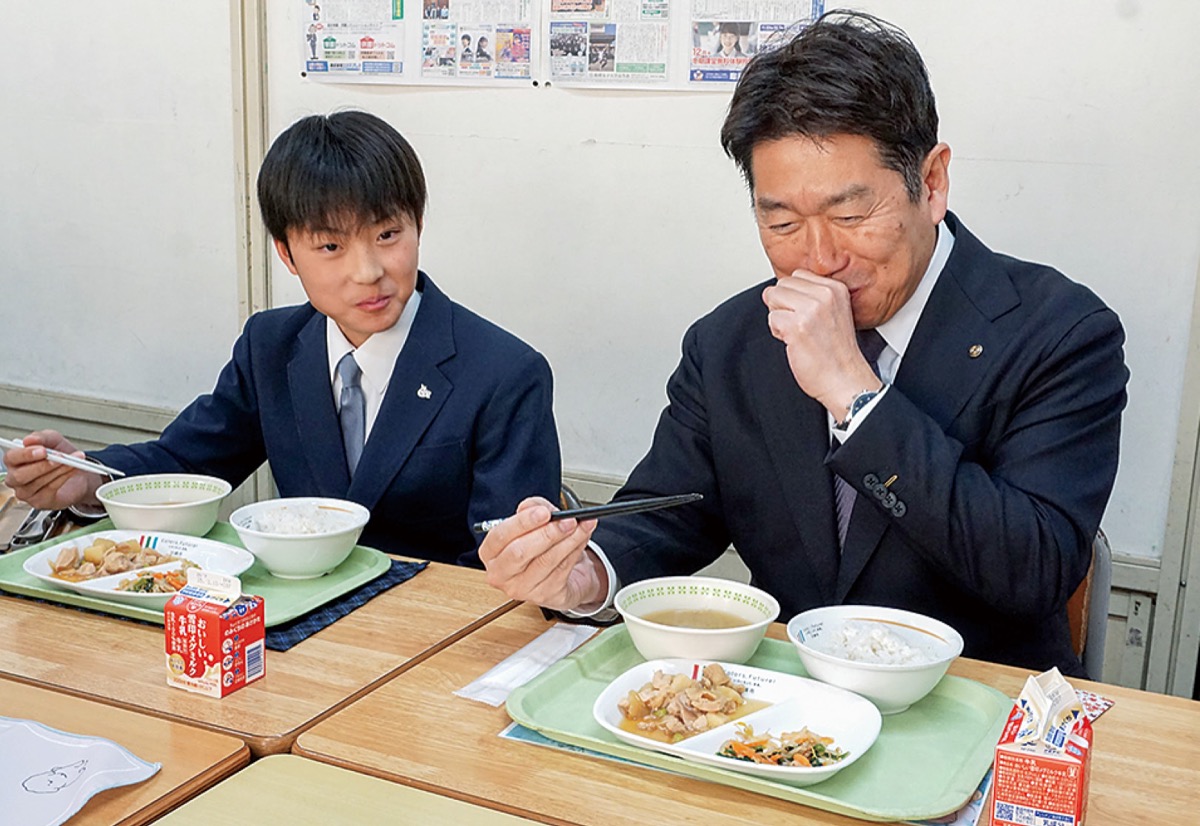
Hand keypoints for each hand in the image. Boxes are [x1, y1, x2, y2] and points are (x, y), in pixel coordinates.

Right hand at [3, 430, 102, 510]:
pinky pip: (50, 489)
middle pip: (21, 475)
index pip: (11, 458)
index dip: (25, 454)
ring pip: (37, 482)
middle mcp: (16, 478)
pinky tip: (72, 470)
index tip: (43, 450)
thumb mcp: (53, 441)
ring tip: (72, 461)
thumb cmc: (60, 456)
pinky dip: (63, 478)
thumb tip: (29, 439)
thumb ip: (42, 437)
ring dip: (58, 470)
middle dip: (43, 465)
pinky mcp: (39, 502)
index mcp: (14, 461)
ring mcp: (26, 492)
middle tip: (60, 457)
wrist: (79, 473)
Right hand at [478, 496, 604, 610]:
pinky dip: (576, 549)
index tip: (544, 512)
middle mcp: (501, 574)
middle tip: (567, 520)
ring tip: (581, 525)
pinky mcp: (545, 595)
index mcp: (491, 553)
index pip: (500, 536)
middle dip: (548, 533)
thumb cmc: (537, 548)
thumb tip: (538, 507)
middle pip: (521, 552)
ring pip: (546, 561)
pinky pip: (563, 569)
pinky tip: (582, 537)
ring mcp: (522, 589)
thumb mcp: (532, 522)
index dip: (523, 522)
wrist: (557, 575)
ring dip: (569, 539)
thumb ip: (532, 508)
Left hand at [762, 272, 881, 417]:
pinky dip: (777, 332)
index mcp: (836, 288)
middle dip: (784, 305)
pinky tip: (794, 342)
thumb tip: (779, 288)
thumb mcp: (834, 311)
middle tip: (801, 326)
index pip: (797, 275)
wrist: (844, 380)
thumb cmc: (836, 352)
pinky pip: (771, 318)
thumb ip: (812, 295)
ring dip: (779, 318)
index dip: (794, 296)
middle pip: (782, 284)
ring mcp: (810, 309)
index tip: (807, 315)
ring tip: (798, 333)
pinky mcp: (796, 326)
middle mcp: (825, 295)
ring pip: (773, 298)